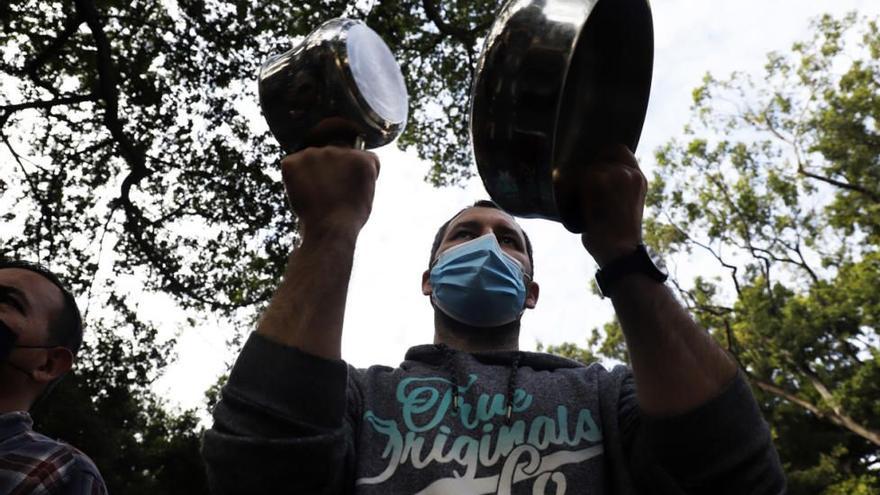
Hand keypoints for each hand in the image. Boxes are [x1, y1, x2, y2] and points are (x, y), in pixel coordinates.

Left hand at [281, 146, 379, 239]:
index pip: (358, 157)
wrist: (328, 229)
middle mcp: (337, 149)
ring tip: (317, 195)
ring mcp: (312, 154)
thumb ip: (358, 172)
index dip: (353, 174)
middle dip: (333, 169)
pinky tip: (304, 194)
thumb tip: (344, 166)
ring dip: (314, 171)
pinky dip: (295, 178)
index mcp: (361, 158)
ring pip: (313, 158)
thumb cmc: (350, 216)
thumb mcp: (368, 191)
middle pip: (334, 154)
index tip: (349, 189)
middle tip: (332, 193)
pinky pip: (293, 165)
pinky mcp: (292, 162)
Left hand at [558, 144, 646, 265]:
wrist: (621, 253)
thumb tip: (591, 178)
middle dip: (588, 175)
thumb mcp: (623, 207)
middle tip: (582, 193)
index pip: (619, 151)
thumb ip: (615, 189)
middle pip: (599, 159)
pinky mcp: (599, 180)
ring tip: (579, 204)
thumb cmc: (618, 238)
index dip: (604, 157)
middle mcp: (630, 174)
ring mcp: (616, 175)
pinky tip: (575, 206)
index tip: (594, 173)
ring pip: (587, 170)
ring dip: (580, 186)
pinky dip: (572, 192)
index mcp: (639, 179)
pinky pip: (577, 179)